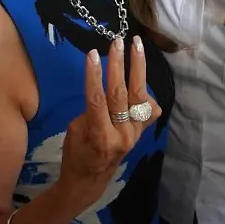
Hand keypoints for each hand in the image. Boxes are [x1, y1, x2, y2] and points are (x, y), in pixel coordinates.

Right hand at [56, 37, 160, 204]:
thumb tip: (104, 88)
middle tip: (118, 42)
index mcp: (100, 136)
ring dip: (139, 69)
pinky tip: (139, 75)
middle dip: (120, 65)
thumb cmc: (76, 154)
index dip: (95, 75)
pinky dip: (145, 92)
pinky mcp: (142, 133)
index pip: (98, 100)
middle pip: (123, 95)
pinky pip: (149, 109)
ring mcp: (136, 135)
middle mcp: (123, 136)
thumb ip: (92, 110)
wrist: (89, 180)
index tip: (92, 53)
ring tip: (136, 46)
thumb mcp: (75, 131)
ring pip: (141, 97)